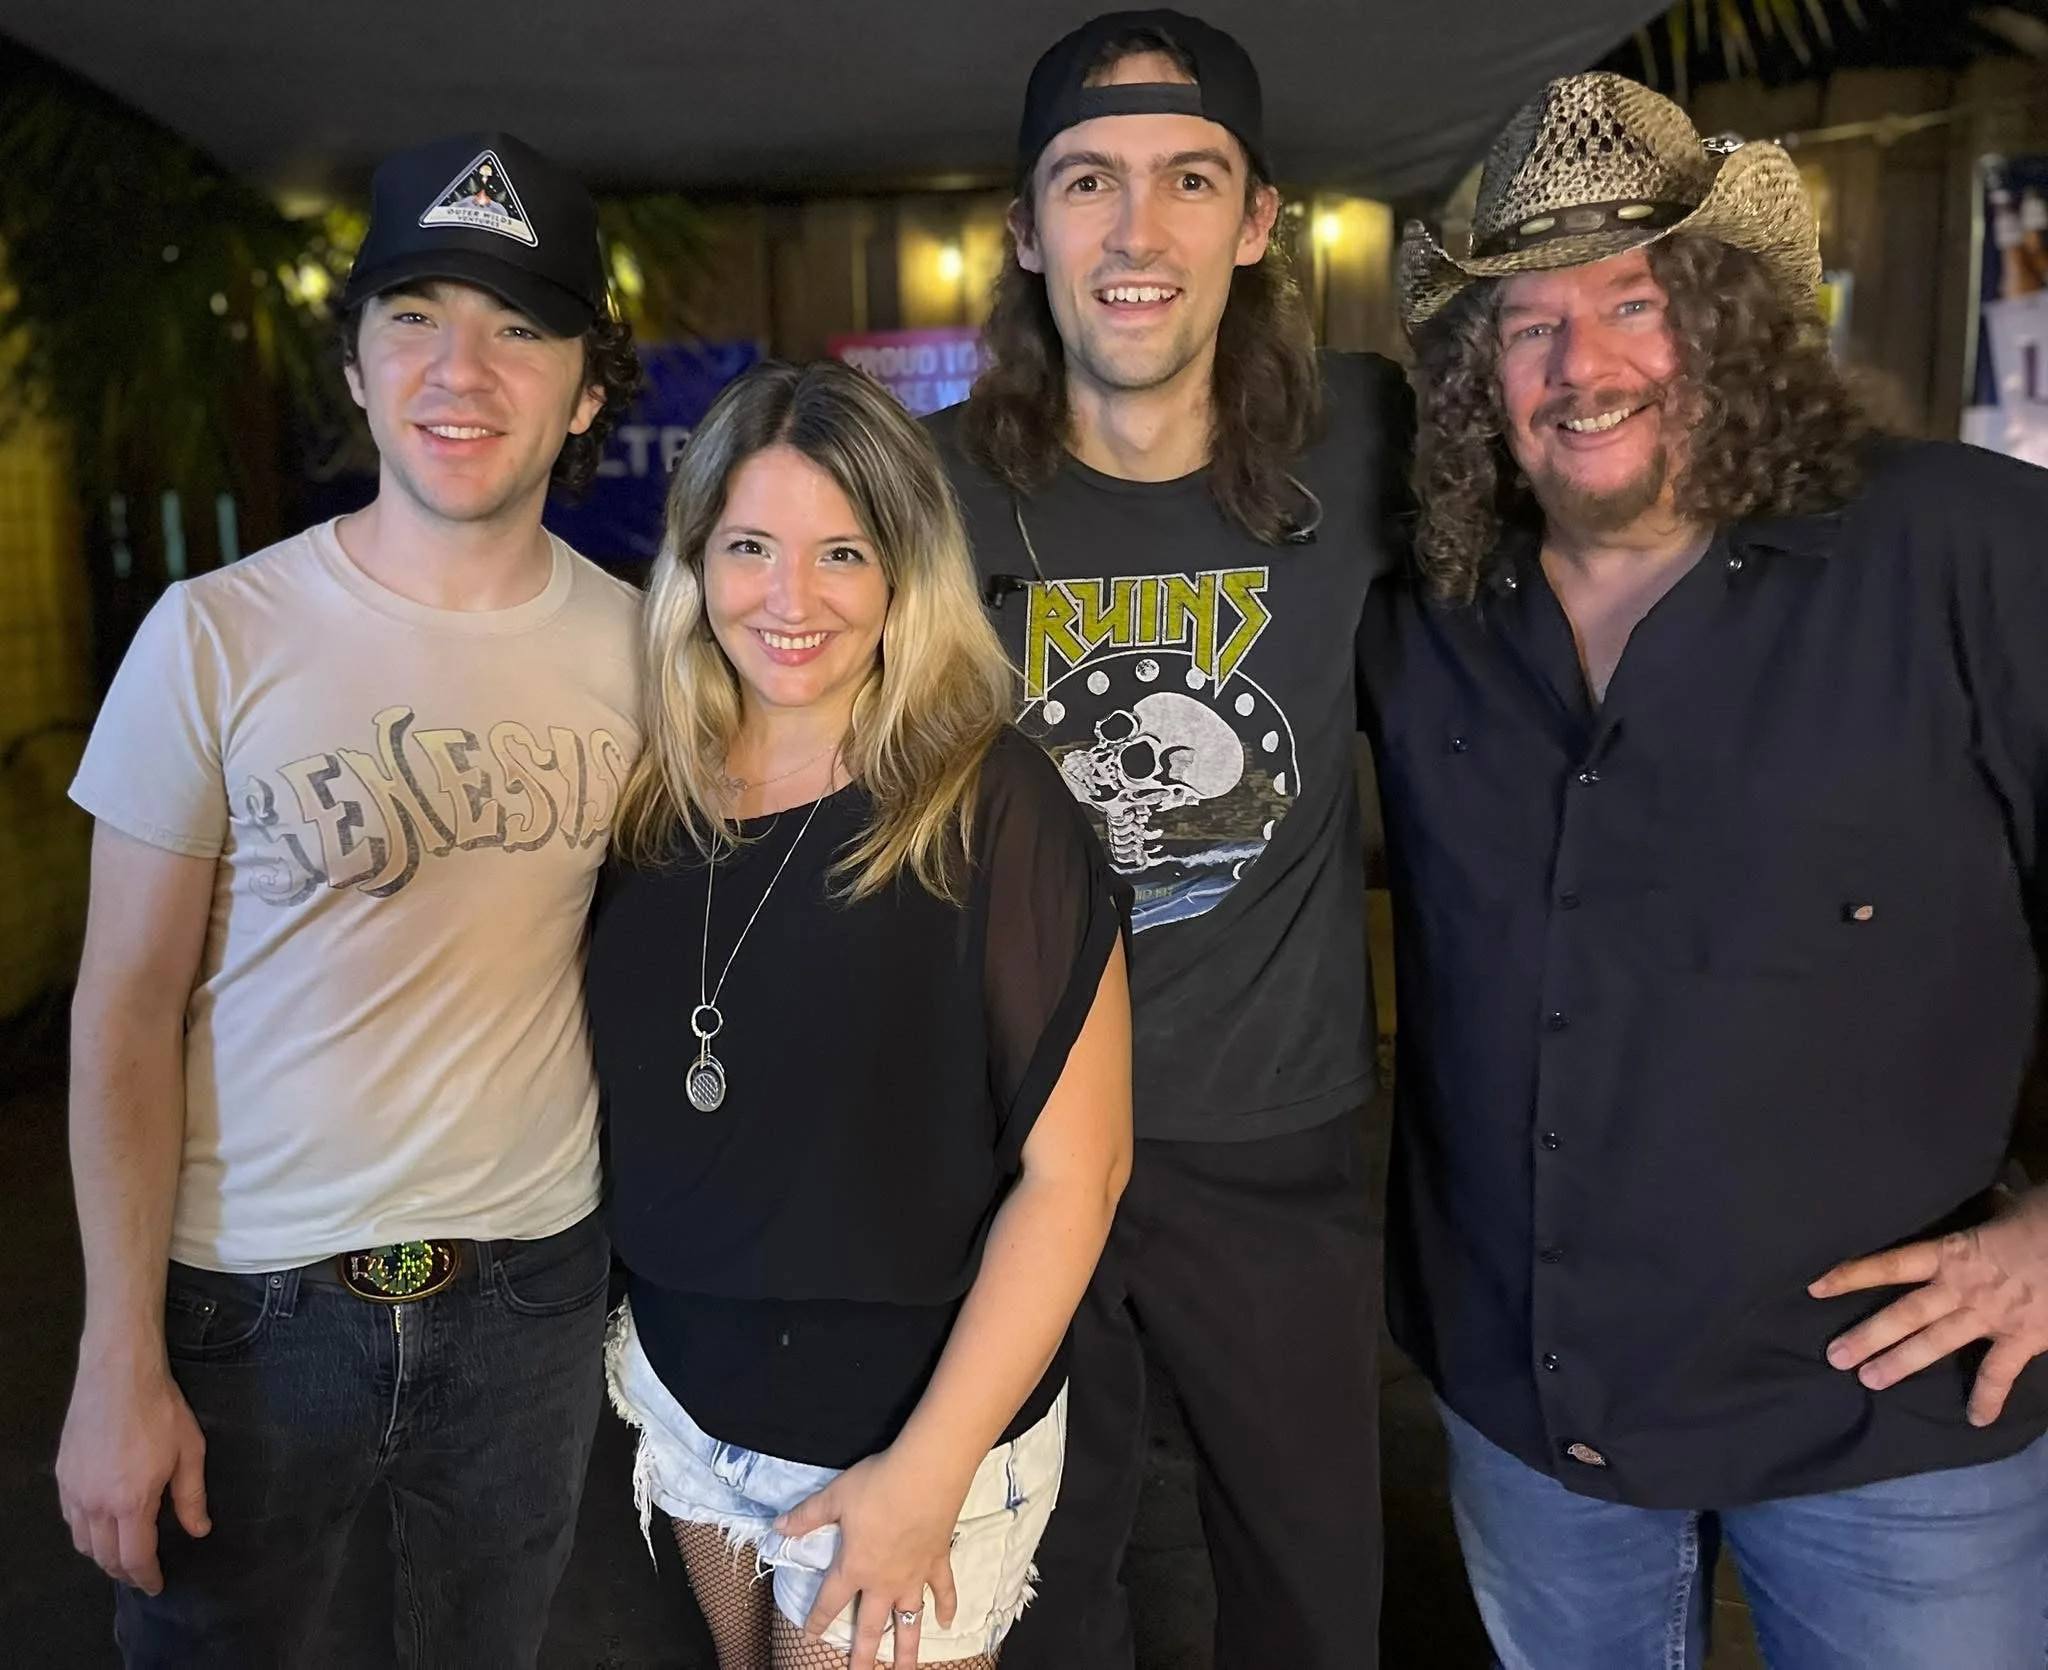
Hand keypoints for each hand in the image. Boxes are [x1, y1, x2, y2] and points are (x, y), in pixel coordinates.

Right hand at [56, 1353, 208, 1593]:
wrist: (118, 1374)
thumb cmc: (161, 1410)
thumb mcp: (190, 1452)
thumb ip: (192, 1497)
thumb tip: (199, 1530)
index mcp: (130, 1502)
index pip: (135, 1557)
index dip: (146, 1576)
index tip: (157, 1585)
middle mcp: (95, 1504)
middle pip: (104, 1557)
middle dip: (124, 1571)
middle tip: (142, 1573)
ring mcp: (74, 1490)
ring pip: (82, 1542)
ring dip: (102, 1555)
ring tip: (123, 1554)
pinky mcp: (62, 1476)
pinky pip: (70, 1519)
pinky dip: (85, 1532)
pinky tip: (101, 1526)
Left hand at [774, 1445, 966, 1669]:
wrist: (926, 1473)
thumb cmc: (877, 1484)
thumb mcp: (835, 1496)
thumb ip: (807, 1516)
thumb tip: (778, 1527)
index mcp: (855, 1567)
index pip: (830, 1601)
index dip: (817, 1620)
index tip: (809, 1639)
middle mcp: (884, 1581)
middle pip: (871, 1627)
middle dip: (862, 1656)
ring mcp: (914, 1575)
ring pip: (910, 1622)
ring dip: (907, 1651)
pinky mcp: (938, 1562)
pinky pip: (943, 1591)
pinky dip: (947, 1607)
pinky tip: (947, 1623)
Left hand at [1810, 1186, 2047, 1426]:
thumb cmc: (2043, 1216)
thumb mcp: (2003, 1206)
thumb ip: (1980, 1214)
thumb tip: (1978, 1200)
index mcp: (1951, 1252)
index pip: (1889, 1265)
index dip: (1851, 1275)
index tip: (1814, 1288)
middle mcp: (1961, 1288)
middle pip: (1904, 1314)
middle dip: (1867, 1336)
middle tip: (1834, 1358)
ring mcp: (1990, 1316)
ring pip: (1935, 1344)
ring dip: (1901, 1364)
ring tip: (1868, 1382)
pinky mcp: (2024, 1338)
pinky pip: (2000, 1373)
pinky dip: (1988, 1397)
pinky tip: (1976, 1420)